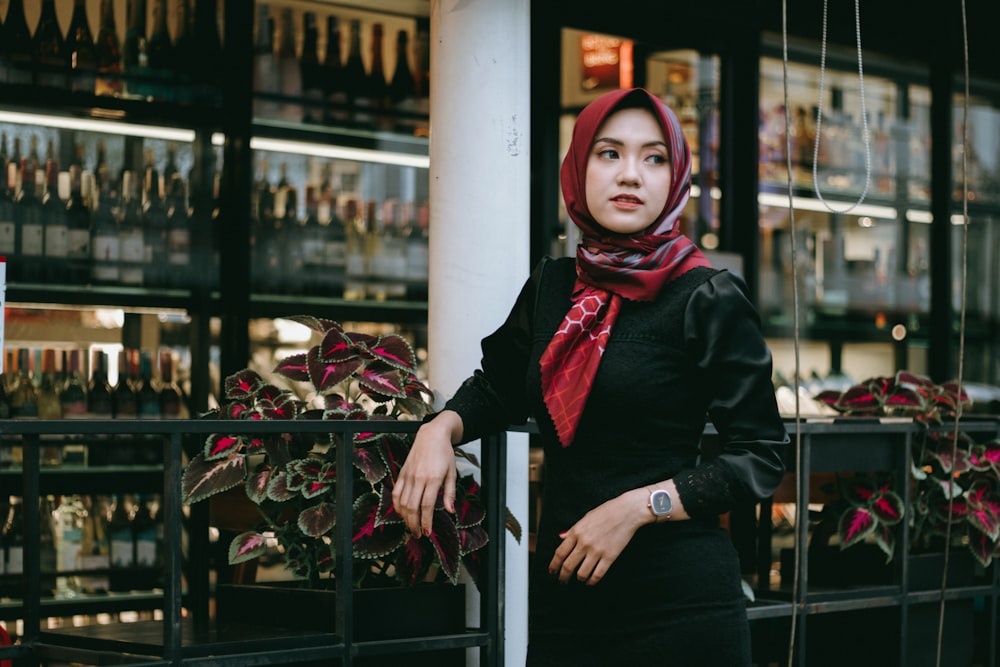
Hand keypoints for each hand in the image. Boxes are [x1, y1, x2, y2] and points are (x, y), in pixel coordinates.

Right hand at [392, 410, 462, 537]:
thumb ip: (450, 493)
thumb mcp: (452, 472)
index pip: (427, 505)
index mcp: (433, 478)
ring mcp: (409, 475)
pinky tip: (401, 513)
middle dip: (414, 524)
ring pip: (402, 502)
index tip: (427, 532)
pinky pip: (396, 492)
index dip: (426, 521)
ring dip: (405, 518)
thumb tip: (450, 511)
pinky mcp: (402, 473)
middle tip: (418, 534)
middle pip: (412, 507)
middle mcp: (419, 478)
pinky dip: (396, 505)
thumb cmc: (445, 453)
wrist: (431, 435)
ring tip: (411, 527)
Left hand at [548, 489, 647, 585]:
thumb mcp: (585, 518)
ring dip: (578, 579)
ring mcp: (597, 551)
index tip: (551, 571)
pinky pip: (597, 575)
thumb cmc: (606, 512)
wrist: (626, 512)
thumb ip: (572, 530)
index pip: (560, 553)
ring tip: (579, 579)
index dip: (554, 565)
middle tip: (562, 581)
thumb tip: (560, 537)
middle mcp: (584, 543)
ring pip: (581, 573)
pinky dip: (592, 581)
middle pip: (568, 565)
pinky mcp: (610, 557)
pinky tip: (590, 582)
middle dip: (563, 576)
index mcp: (576, 532)